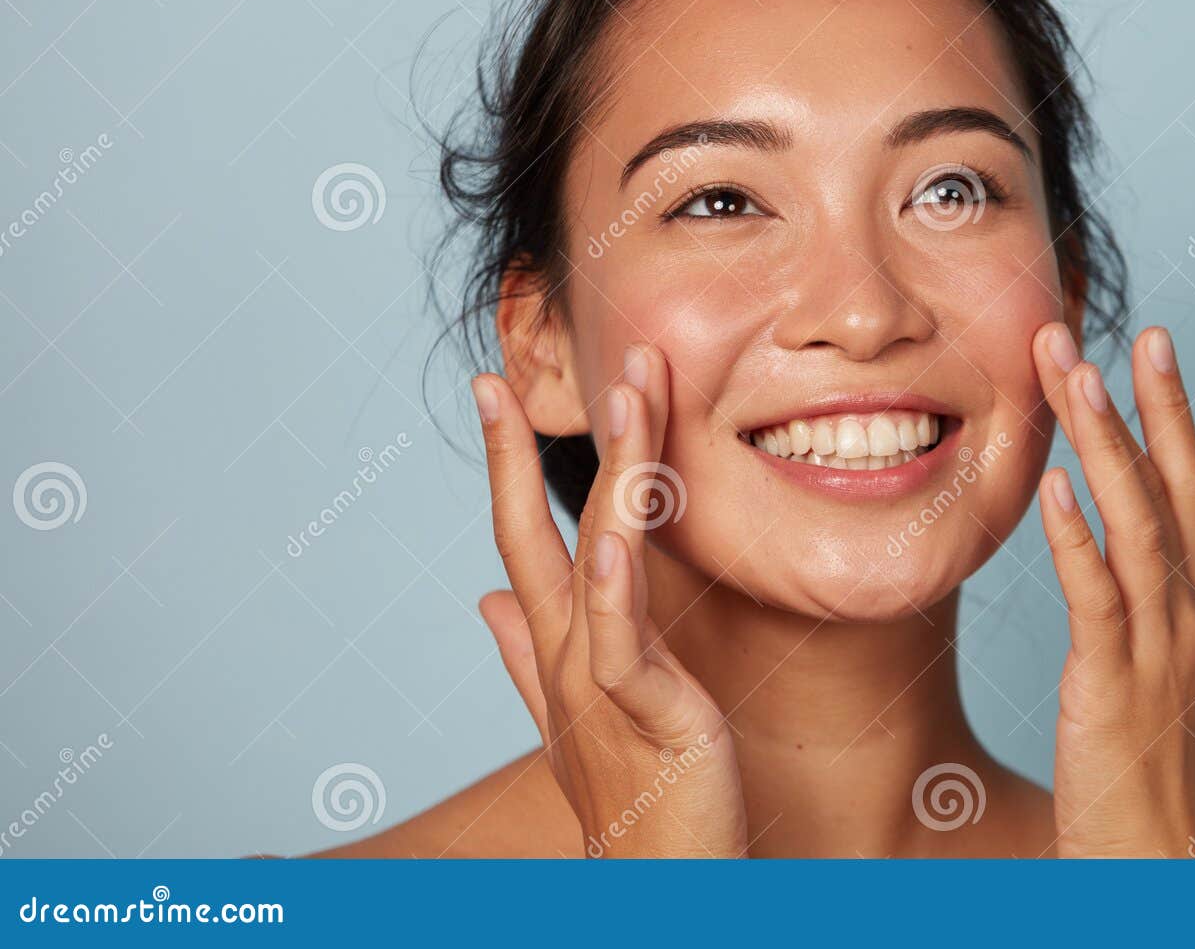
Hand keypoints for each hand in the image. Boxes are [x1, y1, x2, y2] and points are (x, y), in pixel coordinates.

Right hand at [472, 344, 747, 857]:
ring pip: (597, 554)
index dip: (505, 462)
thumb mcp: (578, 711)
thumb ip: (529, 653)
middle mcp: (569, 651)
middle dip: (525, 447)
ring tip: (624, 391)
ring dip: (613, 468)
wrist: (656, 881)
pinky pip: (622, 635)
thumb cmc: (630, 796)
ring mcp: (599, 678)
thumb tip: (485, 600)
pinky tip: (613, 535)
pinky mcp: (643, 708)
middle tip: (508, 368)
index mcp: (560, 643)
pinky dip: (615, 583)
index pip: (524, 536)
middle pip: (545, 529)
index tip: (493, 390)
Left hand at [1031, 324, 1194, 857]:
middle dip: (1139, 402)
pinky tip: (1049, 487)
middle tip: (1100, 330)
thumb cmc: (1146, 768)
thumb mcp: (1151, 669)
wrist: (1157, 858)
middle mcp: (1189, 614)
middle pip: (1172, 486)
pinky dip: (1076, 539)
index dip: (1170, 414)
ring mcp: (1159, 648)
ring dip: (1103, 443)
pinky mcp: (1112, 685)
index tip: (1151, 347)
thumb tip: (1104, 544)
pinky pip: (1096, 599)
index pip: (1189, 488)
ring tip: (1071, 375)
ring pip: (1137, 524)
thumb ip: (1134, 602)